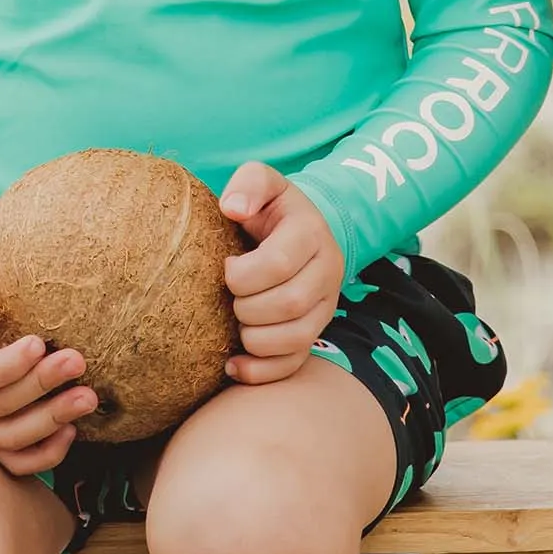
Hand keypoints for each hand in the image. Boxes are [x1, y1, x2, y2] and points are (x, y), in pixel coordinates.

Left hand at [218, 165, 344, 385]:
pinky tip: (233, 364)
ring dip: (254, 338)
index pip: (279, 263)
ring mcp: (325, 306)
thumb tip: (231, 208)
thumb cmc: (270, 209)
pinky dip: (260, 371)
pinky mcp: (316, 332)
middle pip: (288, 304)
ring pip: (296, 338)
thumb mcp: (262, 181)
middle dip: (247, 306)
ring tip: (235, 321)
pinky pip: (294, 364)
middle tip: (229, 297)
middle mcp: (327, 271)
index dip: (242, 274)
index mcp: (311, 233)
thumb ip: (249, 183)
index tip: (226, 266)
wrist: (300, 230)